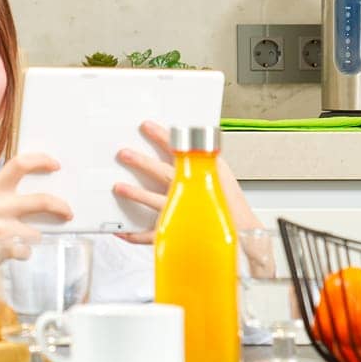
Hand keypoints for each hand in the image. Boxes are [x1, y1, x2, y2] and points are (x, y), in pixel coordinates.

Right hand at [0, 153, 73, 283]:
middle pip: (41, 199)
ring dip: (28, 241)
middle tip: (67, 212)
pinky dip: (18, 256)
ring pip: (34, 234)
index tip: (54, 163)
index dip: (41, 161)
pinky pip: (23, 253)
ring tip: (12, 246)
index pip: (18, 165)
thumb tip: (18, 210)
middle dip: (60, 206)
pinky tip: (4, 255)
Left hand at [112, 120, 262, 244]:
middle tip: (124, 154)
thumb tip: (184, 142)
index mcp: (201, 176)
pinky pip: (152, 235)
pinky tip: (120, 229)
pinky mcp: (176, 232)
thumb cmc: (230, 203)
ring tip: (118, 187)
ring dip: (135, 194)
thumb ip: (201, 158)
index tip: (146, 126)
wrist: (242, 233)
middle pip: (163, 173)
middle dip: (142, 162)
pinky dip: (134, 235)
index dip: (162, 137)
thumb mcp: (220, 172)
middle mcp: (190, 194)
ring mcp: (182, 214)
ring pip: (156, 202)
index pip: (179, 151)